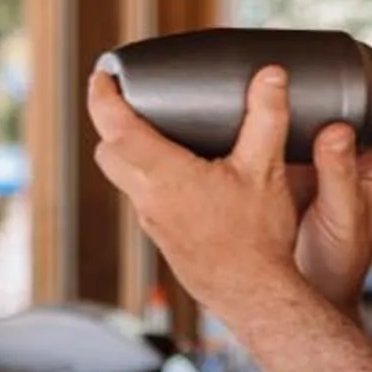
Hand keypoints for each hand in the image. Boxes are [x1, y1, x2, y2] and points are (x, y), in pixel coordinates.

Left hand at [86, 61, 371, 315]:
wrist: (255, 296)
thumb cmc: (258, 238)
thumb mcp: (266, 170)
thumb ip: (266, 118)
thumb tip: (269, 75)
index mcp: (165, 176)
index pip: (115, 127)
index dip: (103, 97)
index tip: (102, 76)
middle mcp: (149, 199)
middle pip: (109, 153)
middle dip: (114, 125)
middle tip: (133, 104)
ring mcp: (154, 223)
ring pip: (126, 180)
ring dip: (133, 156)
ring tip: (162, 137)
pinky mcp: (165, 239)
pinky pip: (147, 202)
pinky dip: (155, 182)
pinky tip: (187, 181)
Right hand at [299, 63, 371, 305]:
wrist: (304, 292)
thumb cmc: (336, 264)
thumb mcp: (341, 216)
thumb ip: (339, 174)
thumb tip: (338, 129)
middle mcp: (361, 166)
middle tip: (360, 56)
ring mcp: (330, 169)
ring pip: (338, 123)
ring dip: (330, 99)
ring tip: (310, 71)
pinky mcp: (298, 173)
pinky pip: (300, 138)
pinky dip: (292, 119)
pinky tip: (274, 103)